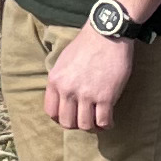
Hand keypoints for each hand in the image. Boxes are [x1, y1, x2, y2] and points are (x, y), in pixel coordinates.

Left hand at [44, 22, 137, 136]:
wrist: (107, 34)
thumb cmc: (87, 44)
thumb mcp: (64, 61)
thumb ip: (61, 80)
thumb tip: (62, 96)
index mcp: (55, 80)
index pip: (51, 111)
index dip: (60, 118)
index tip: (70, 116)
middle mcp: (68, 90)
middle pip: (67, 122)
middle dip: (76, 125)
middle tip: (85, 120)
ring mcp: (86, 95)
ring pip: (85, 125)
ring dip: (92, 126)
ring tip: (98, 121)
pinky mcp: (105, 97)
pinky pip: (103, 121)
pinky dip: (106, 125)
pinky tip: (109, 121)